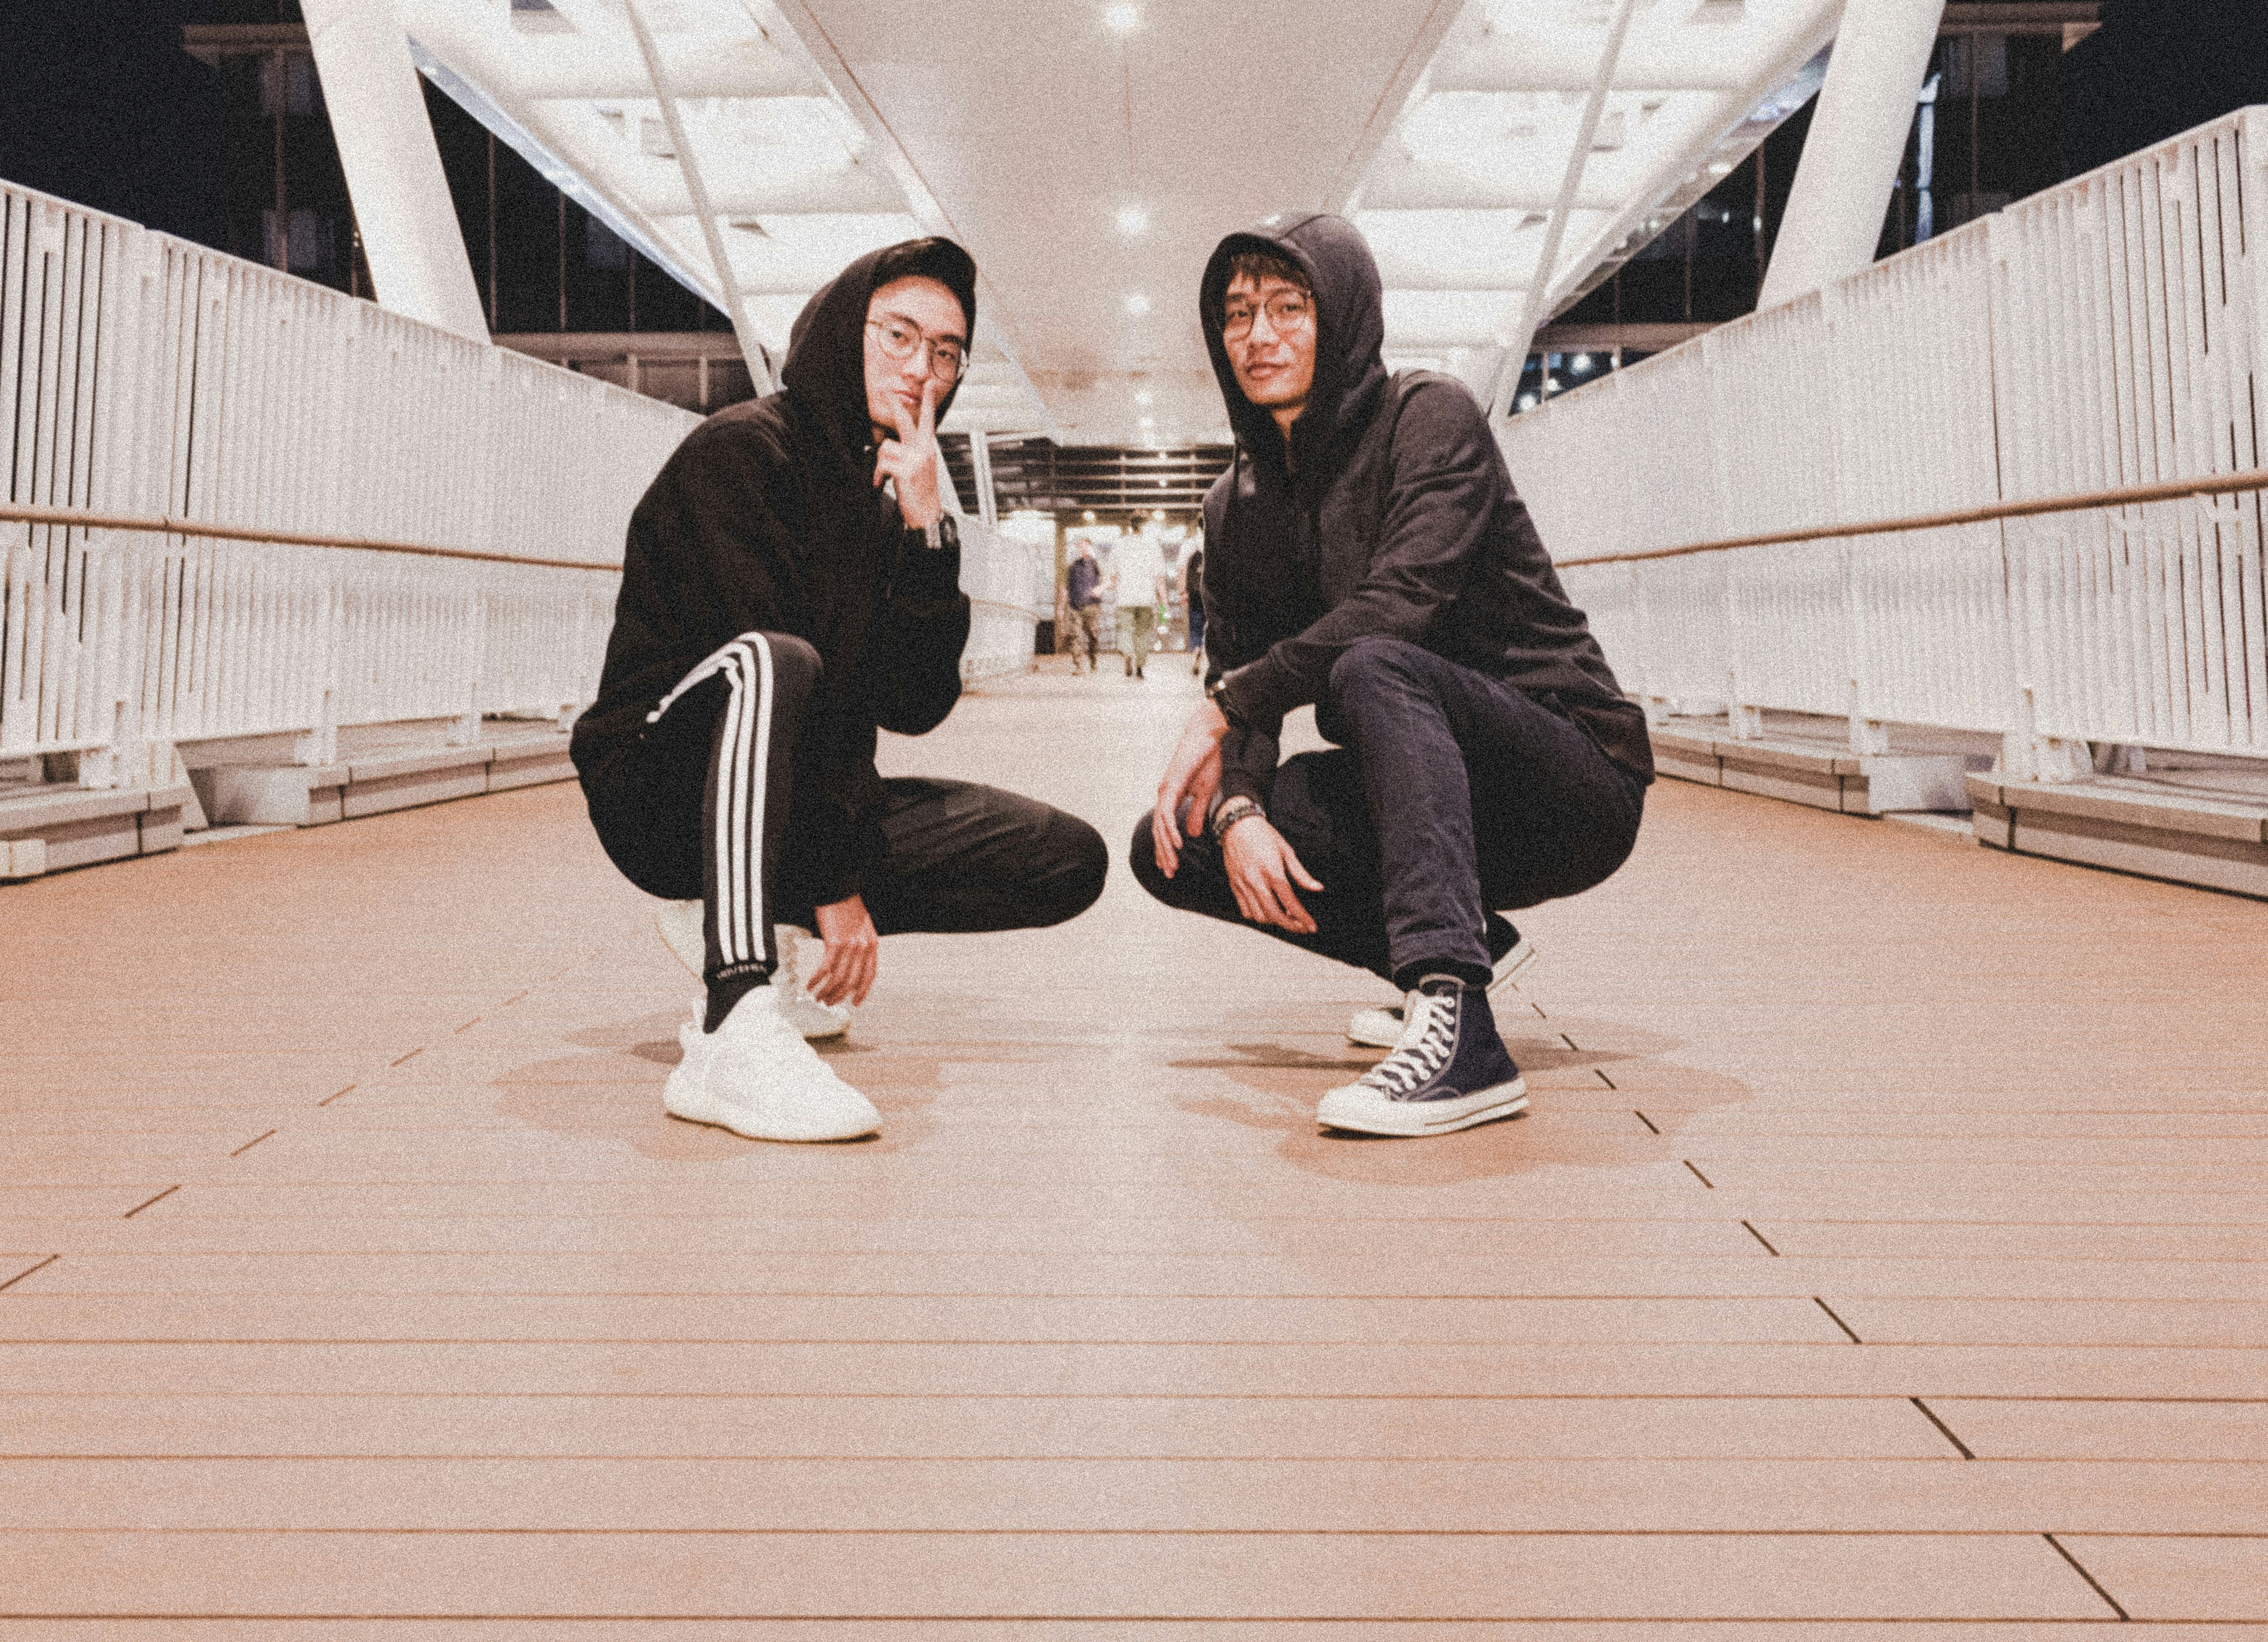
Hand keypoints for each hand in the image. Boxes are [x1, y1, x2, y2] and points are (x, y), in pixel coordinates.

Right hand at [808, 893, 877, 1006]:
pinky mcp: (834, 942)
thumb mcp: (861, 928)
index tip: (854, 1003)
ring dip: (827, 991)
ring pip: (838, 979)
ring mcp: (849, 946)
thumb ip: (860, 946)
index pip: (869, 975)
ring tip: (817, 997)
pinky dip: (817, 979)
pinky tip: (810, 985)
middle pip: (852, 981)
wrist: (838, 889)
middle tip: (828, 1003)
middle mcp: (863, 947)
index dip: (862, 991)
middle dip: (839, 996)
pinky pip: (825, 968)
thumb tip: (850, 966)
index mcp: (872, 944)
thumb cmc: (847, 907)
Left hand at [874, 376, 943, 527]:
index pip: (928, 420)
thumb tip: (887, 445)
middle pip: (905, 422)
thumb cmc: (921, 491)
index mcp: (928, 447)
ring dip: (879, 463)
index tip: (931, 384)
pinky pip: (881, 464)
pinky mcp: (906, 470)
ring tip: (885, 476)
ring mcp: (916, 459)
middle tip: (887, 390)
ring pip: (884, 447)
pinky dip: (877, 474)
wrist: (927, 514)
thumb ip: (909, 451)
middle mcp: (924, 450)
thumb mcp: (919, 467)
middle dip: (895, 404)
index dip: (929, 402)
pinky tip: (881, 483)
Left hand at [1150, 698, 1228, 877]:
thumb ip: (1197, 814)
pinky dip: (1171, 831)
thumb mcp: (1204, 793)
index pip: (1163, 828)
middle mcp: (1163, 794)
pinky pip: (1168, 814)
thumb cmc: (1206, 761)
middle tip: (1168, 873)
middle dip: (1163, 854)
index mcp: (1170, 796)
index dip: (1165, 848)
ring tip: (1172, 866)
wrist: (1208, 737)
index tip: (1169, 866)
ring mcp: (1165, 790)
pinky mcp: (1171, 786)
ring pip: (1161, 826)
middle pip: (1158, 831)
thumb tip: (1190, 835)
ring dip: (1166, 848)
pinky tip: (1178, 845)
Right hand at [1221, 816, 1323, 933]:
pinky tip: (1268, 909)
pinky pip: (1245, 911)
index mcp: (1272, 870)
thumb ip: (1301, 874)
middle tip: (1301, 926)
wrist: (1236, 825)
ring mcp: (1243, 884)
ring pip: (1259, 916)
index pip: (1289, 900)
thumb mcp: (1287, 851)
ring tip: (1285, 915)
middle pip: (1273, 913)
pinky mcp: (1234, 886)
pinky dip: (1258, 915)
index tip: (1312, 927)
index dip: (1302, 917)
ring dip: (1274, 921)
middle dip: (1290, 925)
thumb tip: (1318, 888)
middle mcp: (1256, 880)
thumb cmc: (1264, 835)